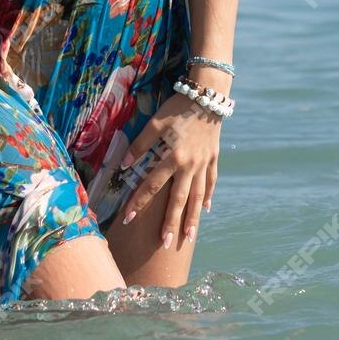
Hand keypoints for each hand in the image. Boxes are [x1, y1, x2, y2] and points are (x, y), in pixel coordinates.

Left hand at [117, 94, 220, 248]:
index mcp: (173, 157)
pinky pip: (211, 182)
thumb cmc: (178, 108)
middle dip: (171, 223)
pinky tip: (206, 209)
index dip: (138, 203)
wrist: (208, 96)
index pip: (151, 186)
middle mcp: (190, 165)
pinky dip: (208, 196)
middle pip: (178, 200)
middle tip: (165, 244)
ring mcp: (204, 164)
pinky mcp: (213, 159)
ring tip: (188, 237)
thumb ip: (140, 145)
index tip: (127, 220)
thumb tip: (124, 165)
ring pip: (197, 196)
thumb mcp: (156, 122)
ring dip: (192, 218)